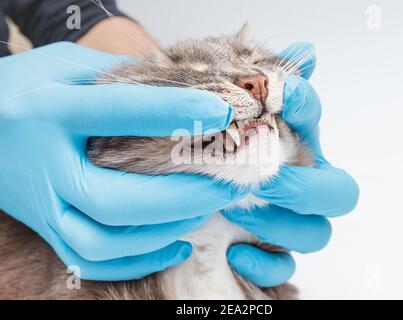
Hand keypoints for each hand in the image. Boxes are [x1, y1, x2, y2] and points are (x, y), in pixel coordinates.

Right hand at [0, 42, 246, 280]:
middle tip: (226, 181)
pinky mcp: (46, 226)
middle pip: (117, 198)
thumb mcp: (62, 66)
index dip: (176, 110)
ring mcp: (44, 204)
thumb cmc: (22, 87)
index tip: (223, 112)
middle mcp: (46, 166)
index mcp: (50, 112)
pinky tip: (178, 245)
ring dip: (165, 229)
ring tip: (206, 208)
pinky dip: (139, 261)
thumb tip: (176, 90)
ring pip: (105, 240)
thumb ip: (115, 76)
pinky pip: (91, 260)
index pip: (120, 111)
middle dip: (182, 195)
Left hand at [224, 43, 358, 286]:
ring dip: (281, 225)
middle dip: (306, 187)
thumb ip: (265, 84)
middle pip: (340, 193)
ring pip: (317, 234)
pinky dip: (263, 264)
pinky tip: (235, 254)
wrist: (193, 183)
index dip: (303, 105)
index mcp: (295, 141)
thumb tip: (306, 51)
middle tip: (267, 181)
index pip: (314, 119)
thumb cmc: (218, 146)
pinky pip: (283, 268)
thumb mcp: (233, 115)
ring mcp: (290, 220)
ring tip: (236, 212)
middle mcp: (303, 183)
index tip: (275, 95)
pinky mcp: (271, 250)